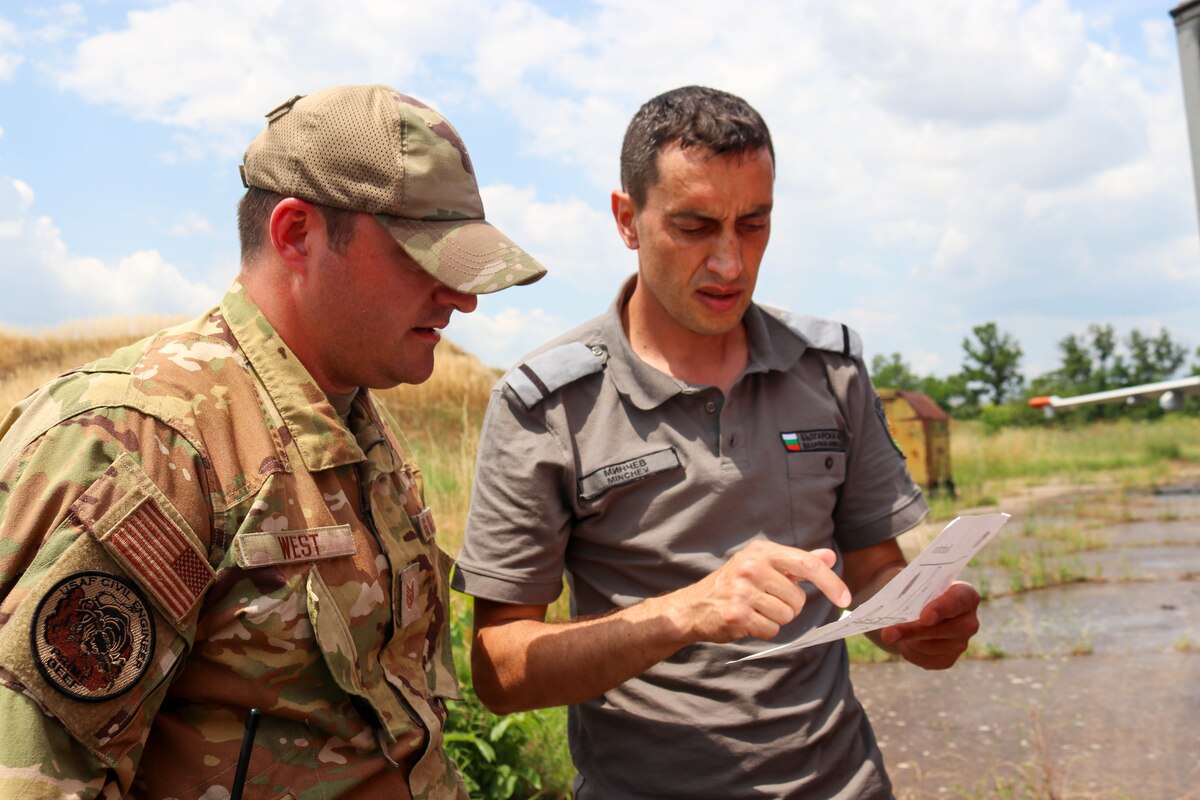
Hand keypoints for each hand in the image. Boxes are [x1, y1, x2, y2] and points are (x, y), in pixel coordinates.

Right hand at [661, 540, 850, 644]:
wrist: (694, 606)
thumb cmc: (734, 584)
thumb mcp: (764, 565)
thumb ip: (798, 563)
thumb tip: (829, 557)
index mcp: (762, 551)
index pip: (807, 564)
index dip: (831, 582)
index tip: (846, 599)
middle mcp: (751, 566)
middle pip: (798, 597)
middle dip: (789, 606)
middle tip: (767, 601)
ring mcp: (742, 590)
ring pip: (787, 615)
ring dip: (776, 618)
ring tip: (755, 610)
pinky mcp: (737, 614)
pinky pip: (772, 629)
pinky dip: (764, 630)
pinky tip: (748, 621)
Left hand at [879, 581, 979, 669]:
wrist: (915, 608)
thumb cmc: (916, 590)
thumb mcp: (913, 583)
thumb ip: (909, 590)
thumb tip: (890, 604)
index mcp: (965, 595)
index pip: (956, 601)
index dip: (940, 609)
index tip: (924, 618)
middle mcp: (969, 621)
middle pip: (943, 630)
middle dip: (913, 631)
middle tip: (887, 634)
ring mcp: (961, 643)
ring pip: (930, 647)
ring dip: (907, 640)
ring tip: (893, 631)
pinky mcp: (949, 659)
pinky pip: (926, 660)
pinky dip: (909, 651)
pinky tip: (905, 642)